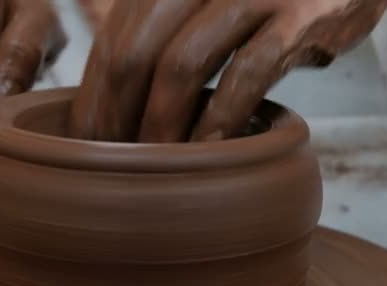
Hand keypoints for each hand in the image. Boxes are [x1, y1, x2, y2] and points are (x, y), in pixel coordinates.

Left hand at [69, 0, 386, 141]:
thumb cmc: (267, 0)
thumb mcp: (207, 4)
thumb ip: (166, 34)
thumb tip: (115, 96)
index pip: (112, 39)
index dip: (95, 95)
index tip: (90, 142)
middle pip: (134, 53)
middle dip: (118, 117)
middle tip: (116, 164)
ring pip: (182, 66)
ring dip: (162, 125)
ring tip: (157, 167)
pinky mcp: (296, 16)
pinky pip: (245, 76)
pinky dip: (222, 120)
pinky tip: (212, 153)